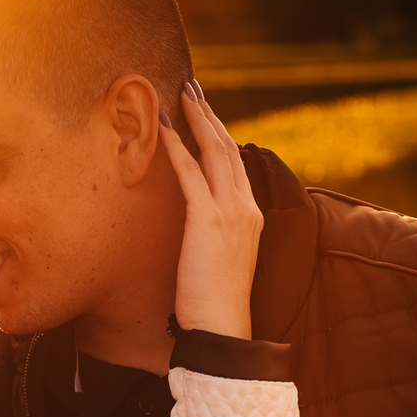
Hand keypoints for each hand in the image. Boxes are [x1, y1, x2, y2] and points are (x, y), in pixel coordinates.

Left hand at [160, 82, 262, 339]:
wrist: (222, 328)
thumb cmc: (215, 303)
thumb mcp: (220, 261)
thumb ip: (214, 235)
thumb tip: (195, 226)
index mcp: (251, 216)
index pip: (235, 164)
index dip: (219, 135)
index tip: (204, 113)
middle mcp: (246, 208)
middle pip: (228, 149)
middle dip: (208, 116)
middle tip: (192, 89)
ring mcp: (230, 212)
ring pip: (214, 153)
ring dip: (196, 120)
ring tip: (180, 95)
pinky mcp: (208, 221)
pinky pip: (191, 175)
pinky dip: (178, 149)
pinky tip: (165, 130)